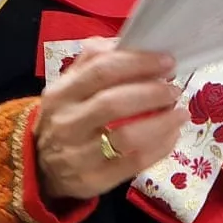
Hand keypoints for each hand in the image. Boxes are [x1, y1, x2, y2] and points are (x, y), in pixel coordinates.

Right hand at [34, 39, 182, 201]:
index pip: (101, 71)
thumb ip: (92, 62)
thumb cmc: (65, 120)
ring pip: (128, 137)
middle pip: (114, 103)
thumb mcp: (67, 89)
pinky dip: (160, 147)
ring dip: (162, 122)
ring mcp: (79, 155)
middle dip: (152, 93)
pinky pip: (135, 163)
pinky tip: (172, 135)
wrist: (42, 169)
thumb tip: (124, 42)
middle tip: (174, 88)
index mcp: (60, 94)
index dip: (138, 63)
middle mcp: (67, 123)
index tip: (166, 61)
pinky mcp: (95, 180)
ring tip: (181, 113)